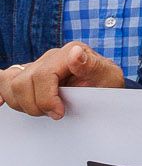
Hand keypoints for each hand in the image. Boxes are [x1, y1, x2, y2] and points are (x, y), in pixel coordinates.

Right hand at [1, 42, 124, 117]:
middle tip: (53, 113)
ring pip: (11, 83)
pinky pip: (5, 79)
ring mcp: (37, 65)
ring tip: (42, 110)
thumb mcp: (108, 75)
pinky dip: (2, 91)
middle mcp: (50, 57)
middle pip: (23, 82)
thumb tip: (75, 54)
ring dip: (22, 103)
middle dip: (35, 104)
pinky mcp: (28, 75)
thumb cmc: (106, 82)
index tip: (59, 112)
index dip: (47, 98)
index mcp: (69, 53)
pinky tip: (2, 102)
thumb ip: (92, 65)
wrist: (104, 85)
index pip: (43, 75)